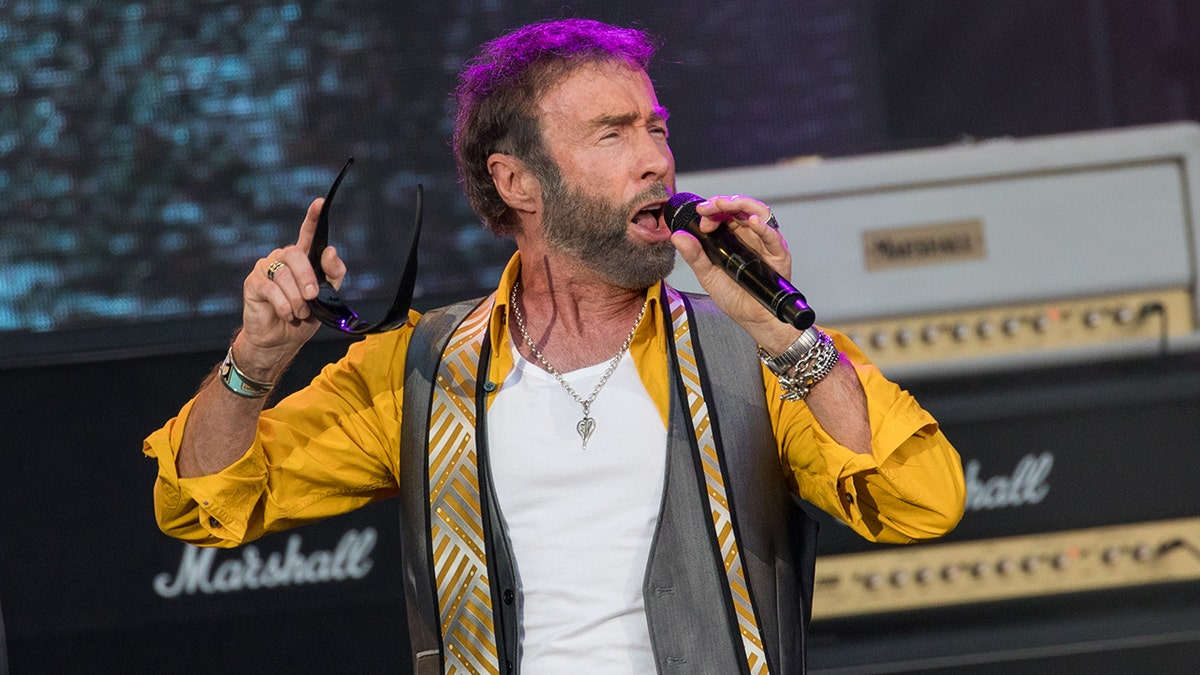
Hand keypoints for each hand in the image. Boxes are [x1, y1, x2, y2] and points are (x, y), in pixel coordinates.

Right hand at [236, 198, 346, 378]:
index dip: (312, 218)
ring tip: (300, 313)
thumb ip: (332, 275)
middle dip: (308, 277)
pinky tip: (287, 314)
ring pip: (284, 274)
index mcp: (302, 260)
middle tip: (312, 297)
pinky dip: (284, 305)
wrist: (281, 341)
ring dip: (297, 298)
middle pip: (296, 255)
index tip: (320, 202)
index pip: (308, 234)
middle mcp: (283, 259)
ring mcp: (266, 269)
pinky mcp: (253, 283)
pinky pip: (271, 288)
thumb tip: (330, 251)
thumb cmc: (304, 318)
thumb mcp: (326, 298)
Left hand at [670, 194, 799, 348]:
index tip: (701, 216)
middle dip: (723, 203)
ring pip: (759, 213)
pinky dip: (763, 227)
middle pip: (740, 207)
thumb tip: (678, 236)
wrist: (753, 319)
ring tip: (726, 204)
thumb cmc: (735, 297)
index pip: (724, 213)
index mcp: (734, 238)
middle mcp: (750, 236)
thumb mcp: (708, 275)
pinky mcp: (778, 254)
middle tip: (708, 207)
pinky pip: (773, 236)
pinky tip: (752, 221)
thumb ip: (694, 256)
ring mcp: (765, 243)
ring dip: (742, 204)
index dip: (712, 210)